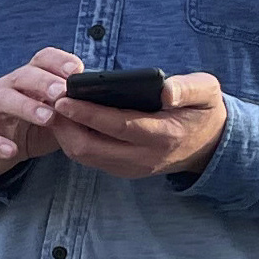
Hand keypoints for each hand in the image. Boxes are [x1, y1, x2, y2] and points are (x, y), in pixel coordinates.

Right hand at [0, 48, 86, 179]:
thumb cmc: (31, 125)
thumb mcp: (55, 113)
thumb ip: (73, 106)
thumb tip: (105, 103)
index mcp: (29, 78)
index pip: (43, 59)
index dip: (59, 61)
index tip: (77, 70)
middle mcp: (9, 87)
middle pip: (24, 75)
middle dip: (44, 81)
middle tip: (62, 92)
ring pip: (4, 100)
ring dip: (26, 107)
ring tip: (47, 118)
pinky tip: (11, 151)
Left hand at [51, 70, 228, 180]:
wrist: (209, 145)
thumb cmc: (203, 111)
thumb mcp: (207, 92)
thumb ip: (187, 89)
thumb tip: (165, 91)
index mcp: (165, 135)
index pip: (118, 126)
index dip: (88, 114)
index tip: (63, 99)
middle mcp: (144, 157)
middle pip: (92, 148)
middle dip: (66, 126)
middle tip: (49, 100)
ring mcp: (132, 167)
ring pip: (86, 157)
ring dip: (65, 134)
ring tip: (54, 108)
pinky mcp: (123, 170)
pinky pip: (91, 159)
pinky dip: (74, 141)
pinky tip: (67, 121)